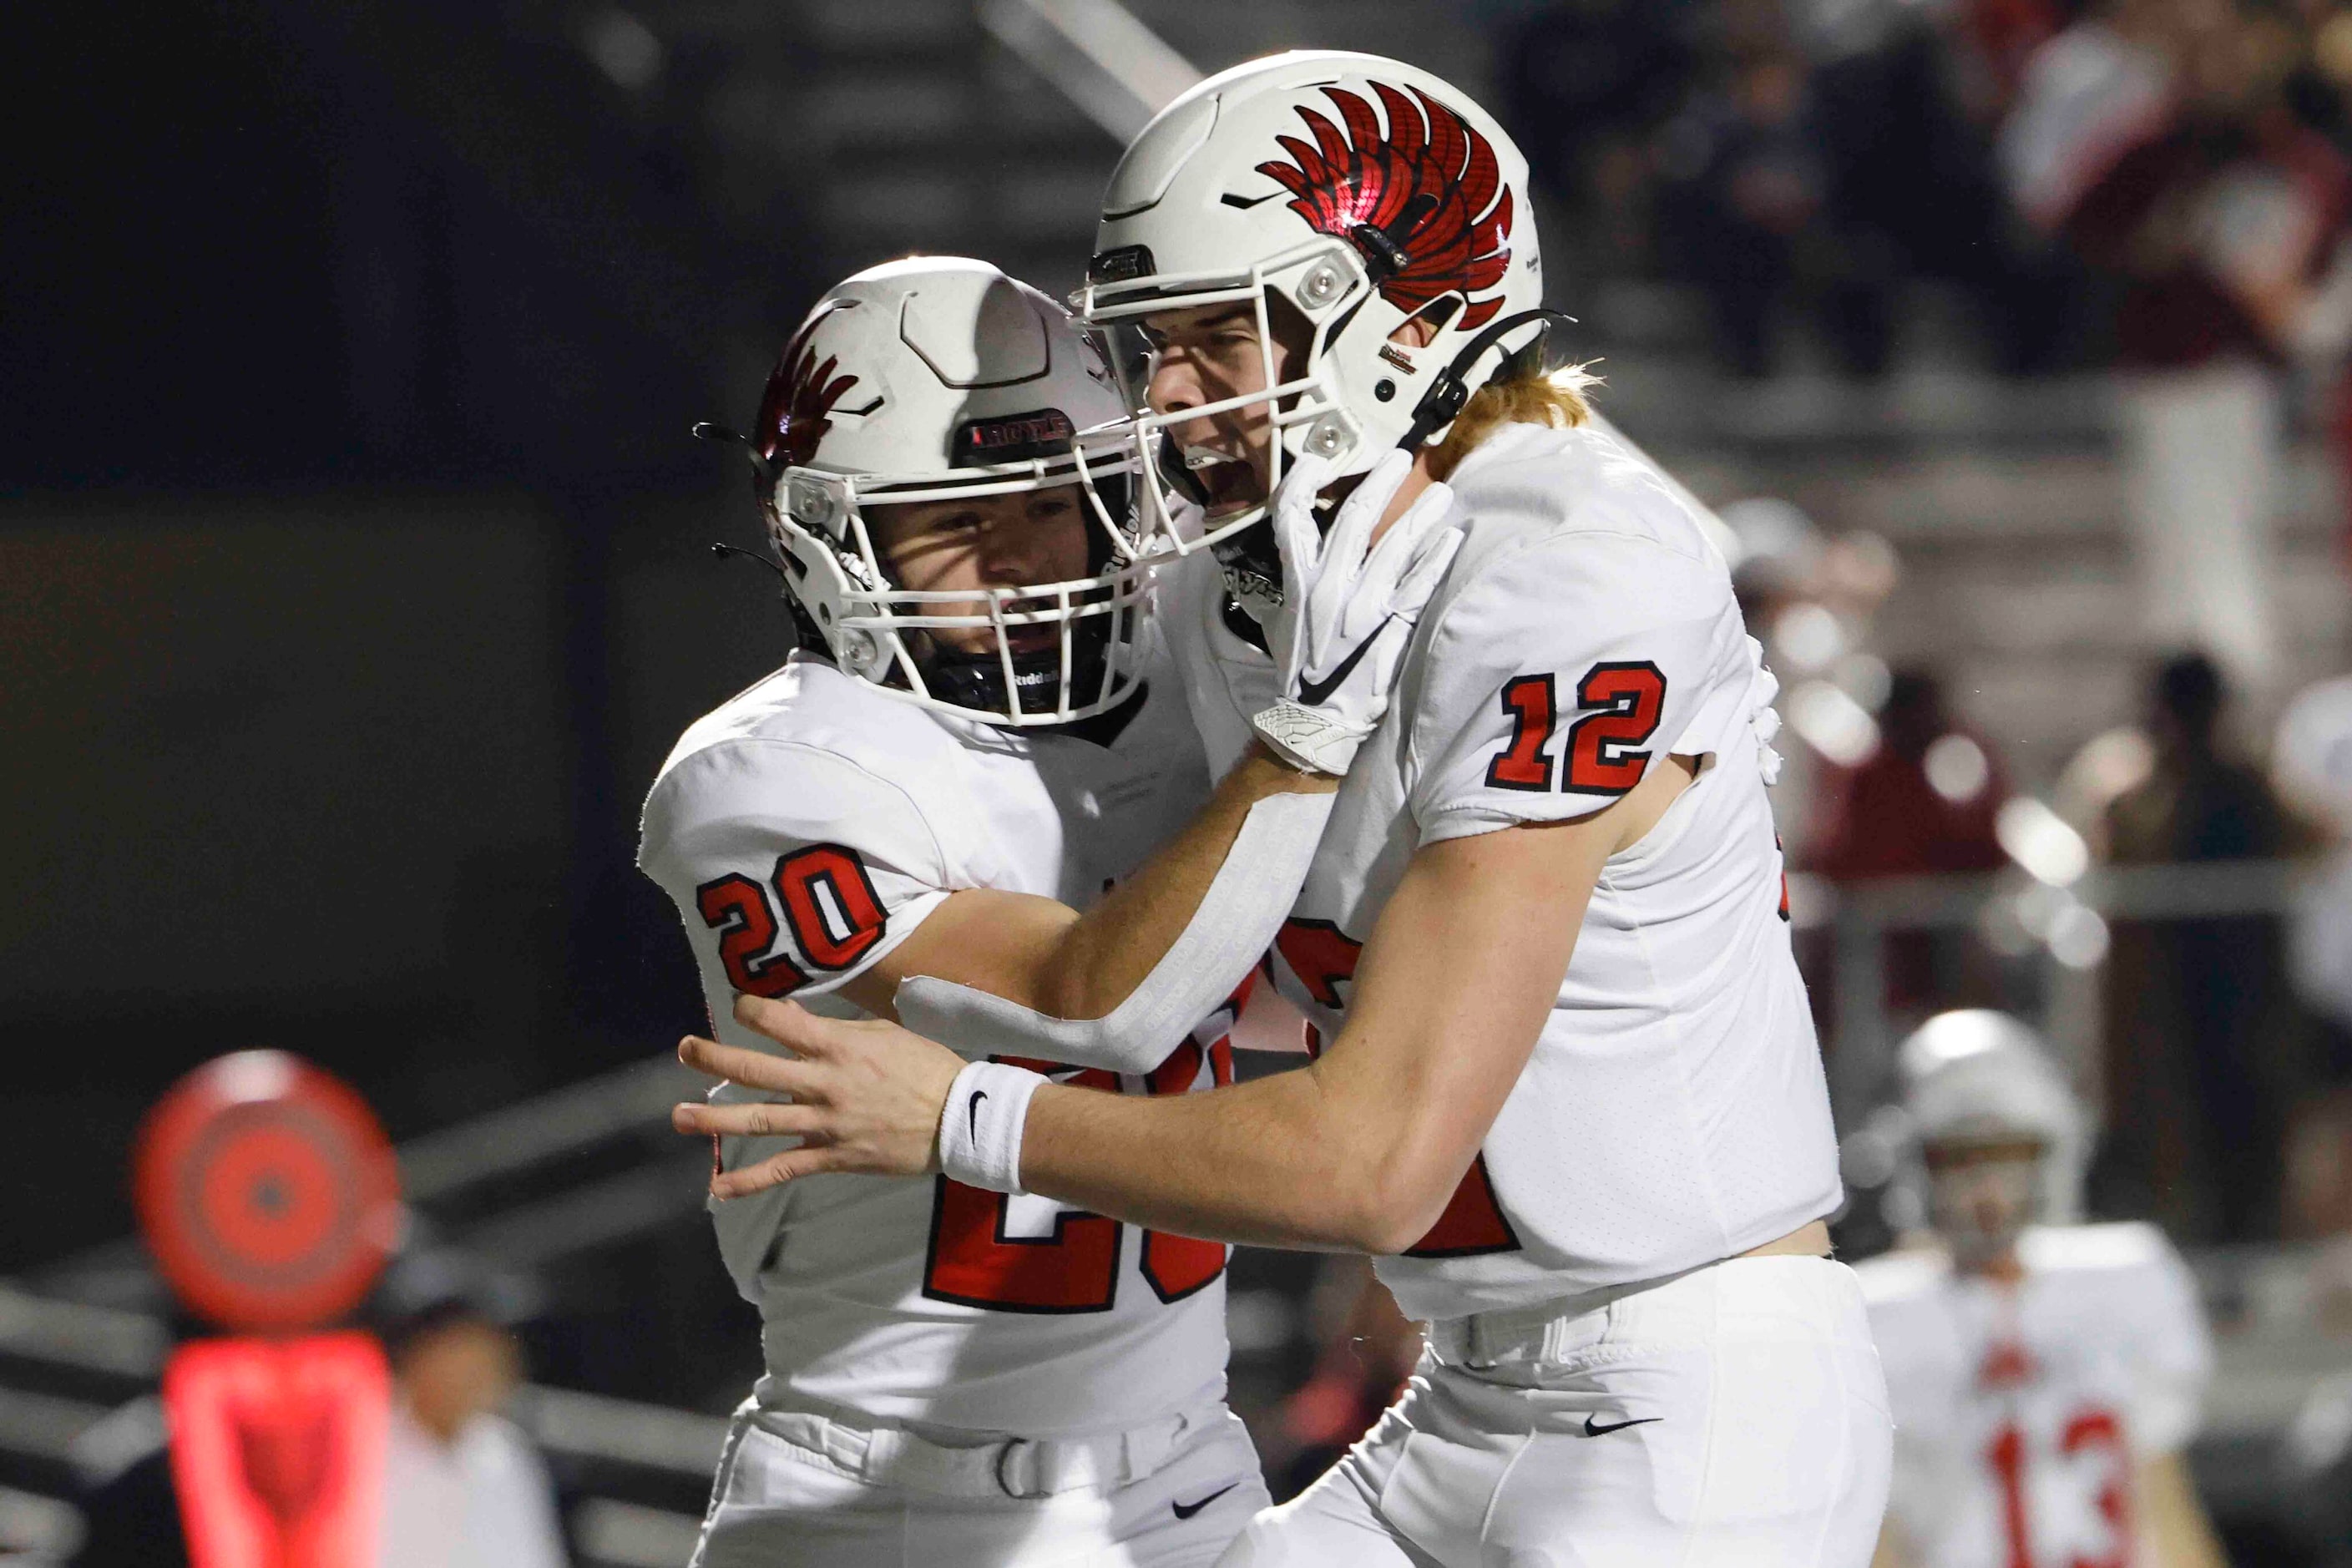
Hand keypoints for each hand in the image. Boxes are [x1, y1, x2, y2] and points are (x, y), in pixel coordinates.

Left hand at [671, 994, 964, 1198]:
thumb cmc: (925, 1068)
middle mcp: (824, 1083)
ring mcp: (825, 1123)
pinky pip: (784, 1169)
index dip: (752, 1010)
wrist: (960, 1119)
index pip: (782, 1022)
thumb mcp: (884, 1034)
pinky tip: (717, 1188)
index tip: (737, 1006)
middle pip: (757, 1069)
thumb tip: (795, 1017)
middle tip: (684, 1048)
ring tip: (679, 1115)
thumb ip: (837, 1028)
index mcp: (840, 1046)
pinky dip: (749, 1181)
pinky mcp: (832, 1156)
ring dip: (715, 1117)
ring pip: (760, 1120)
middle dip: (715, 1056)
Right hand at [1254, 449, 1462, 773]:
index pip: (1293, 514)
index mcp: (1298, 581)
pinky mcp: (1393, 626)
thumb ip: (1289, 581)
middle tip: (1399, 459)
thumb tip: (1294, 549)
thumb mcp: (1278, 620)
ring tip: (1442, 493)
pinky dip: (1437, 558)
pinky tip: (1451, 537)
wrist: (1318, 719)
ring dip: (1421, 513)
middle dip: (1380, 481)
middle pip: (1356, 516)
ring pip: (1396, 544)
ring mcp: (1365, 605)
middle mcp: (1330, 586)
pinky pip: (1421, 583)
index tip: (1320, 459)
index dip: (1305, 479)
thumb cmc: (1299, 669)